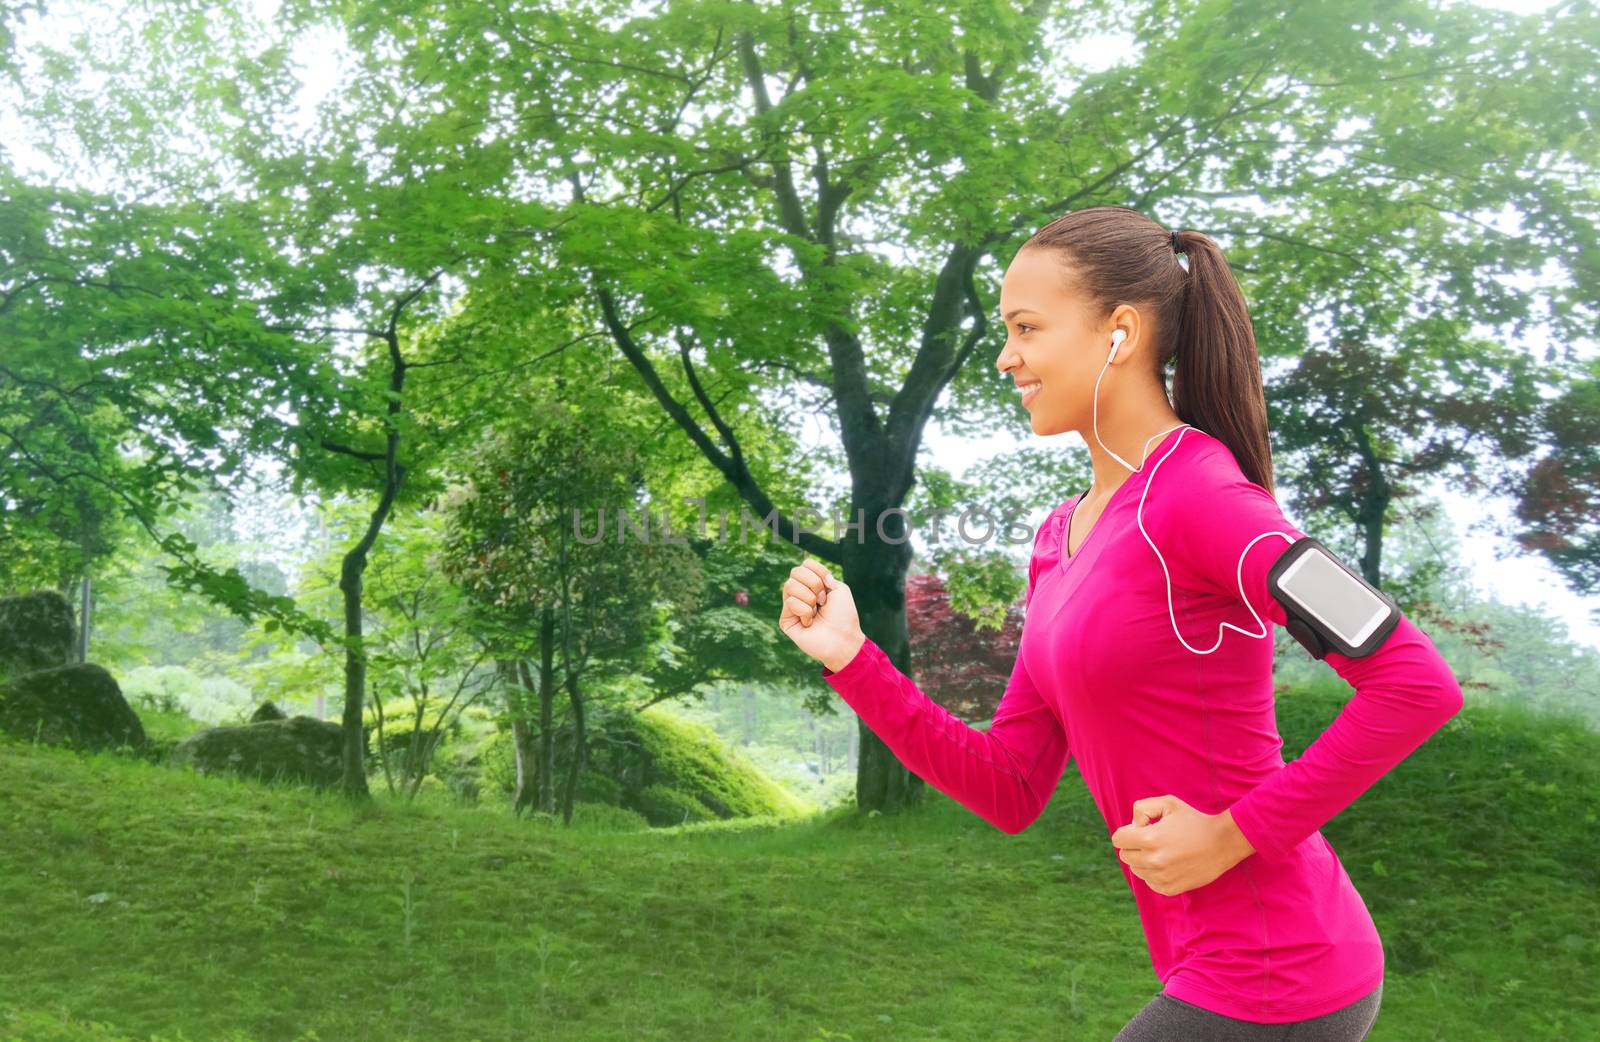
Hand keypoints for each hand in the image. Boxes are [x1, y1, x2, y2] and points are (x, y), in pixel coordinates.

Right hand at [778, 558, 864, 671]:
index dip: (818, 571)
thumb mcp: (840, 589)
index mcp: (813, 585)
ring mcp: (792, 606)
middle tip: (822, 601)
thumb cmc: (844, 616)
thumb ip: (824, 575)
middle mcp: (801, 593)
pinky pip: (790, 602)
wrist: (843, 639)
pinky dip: (804, 611)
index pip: (805, 564)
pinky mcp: (786, 620)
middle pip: (795, 571)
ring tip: (816, 612)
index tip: (829, 585)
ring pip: (790, 585)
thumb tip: (806, 571)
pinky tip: (809, 623)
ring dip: (809, 599)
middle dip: (814, 584)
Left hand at [1109, 795, 1254, 896]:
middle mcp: (1153, 861)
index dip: (1127, 832)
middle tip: (1153, 840)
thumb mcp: (1168, 803)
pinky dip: (1154, 874)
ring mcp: (1161, 877)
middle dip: (1134, 846)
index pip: (1118, 839)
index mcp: (1150, 839)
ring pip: (1136, 870)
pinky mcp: (1169, 889)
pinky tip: (1169, 864)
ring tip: (1163, 851)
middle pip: (1125, 855)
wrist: (1222, 843)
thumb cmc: (1194, 820)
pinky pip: (1149, 882)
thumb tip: (1132, 826)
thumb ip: (1142, 809)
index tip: (1142, 829)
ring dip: (1143, 861)